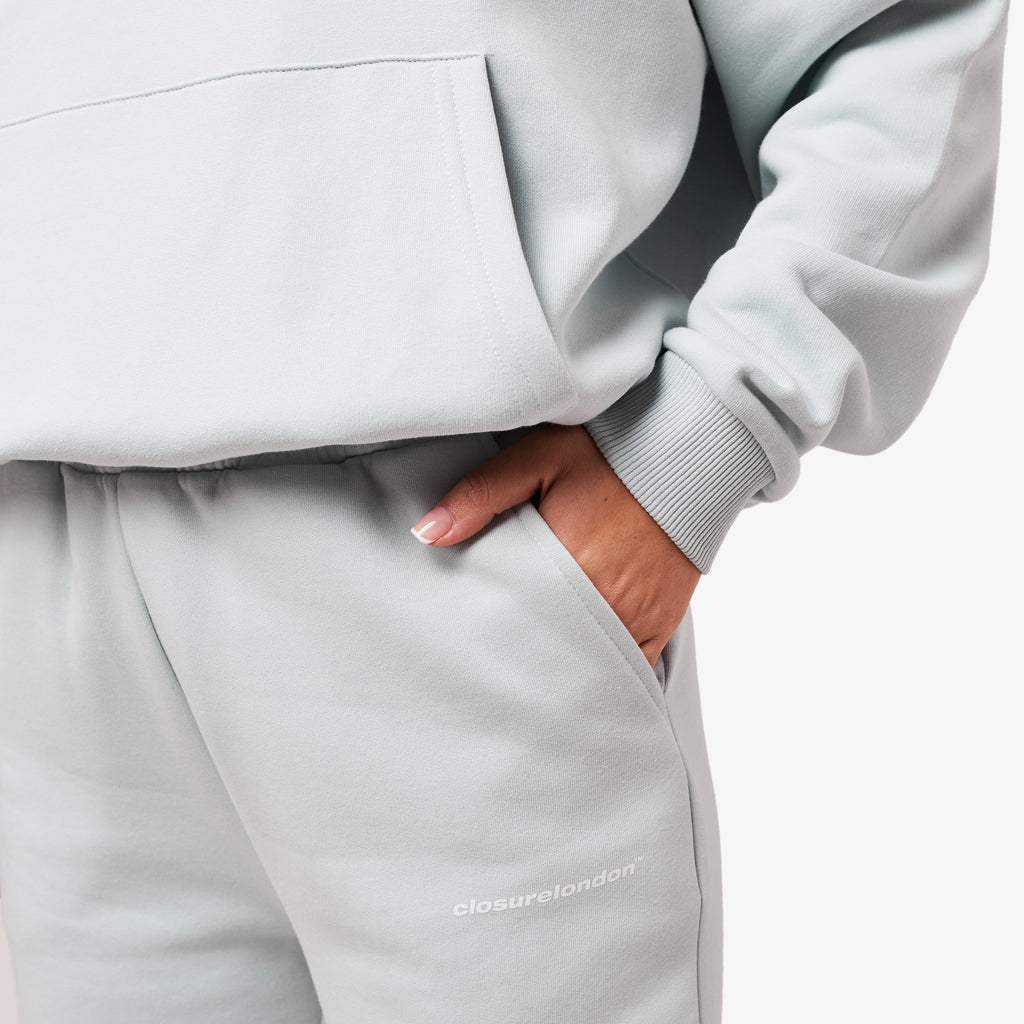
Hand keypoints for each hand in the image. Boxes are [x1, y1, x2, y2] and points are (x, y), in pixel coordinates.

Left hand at [410, 424, 700, 668]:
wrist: (685, 452)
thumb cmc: (607, 453)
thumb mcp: (536, 456)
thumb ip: (479, 495)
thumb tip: (426, 534)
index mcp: (563, 566)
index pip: (510, 622)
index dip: (487, 635)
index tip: (466, 643)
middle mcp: (601, 603)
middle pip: (545, 652)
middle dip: (517, 659)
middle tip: (487, 668)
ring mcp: (632, 620)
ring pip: (583, 667)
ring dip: (557, 669)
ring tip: (526, 675)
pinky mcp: (658, 625)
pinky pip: (626, 669)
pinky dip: (601, 673)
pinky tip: (575, 675)